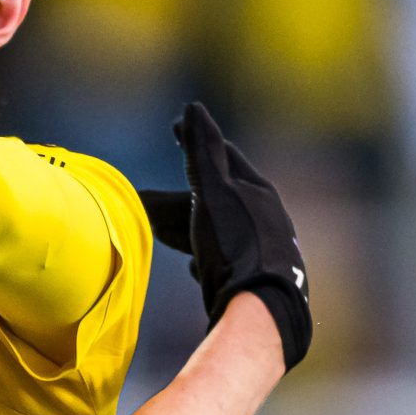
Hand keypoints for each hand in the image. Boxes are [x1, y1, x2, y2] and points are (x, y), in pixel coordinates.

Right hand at [137, 103, 310, 368]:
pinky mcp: (256, 281)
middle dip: (181, 195)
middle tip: (148, 197)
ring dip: (191, 226)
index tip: (175, 129)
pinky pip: (226, 260)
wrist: (259, 306)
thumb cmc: (234, 244)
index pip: (223, 156)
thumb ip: (202, 152)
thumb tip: (193, 108)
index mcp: (258, 191)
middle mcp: (267, 218)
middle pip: (217, 197)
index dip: (197, 140)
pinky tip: (195, 267)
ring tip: (162, 231)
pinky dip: (206, 256)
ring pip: (220, 229)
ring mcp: (264, 251)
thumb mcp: (212, 193)